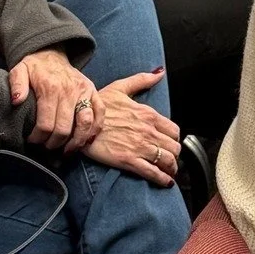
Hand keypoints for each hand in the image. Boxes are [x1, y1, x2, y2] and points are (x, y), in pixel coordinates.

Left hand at [7, 49, 101, 151]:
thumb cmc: (35, 67)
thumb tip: (16, 101)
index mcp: (51, 88)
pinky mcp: (94, 91)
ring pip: (85, 123)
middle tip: (46, 146)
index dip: (38, 138)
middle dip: (54, 143)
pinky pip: (100, 113)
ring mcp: (84, 91)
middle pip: (64, 128)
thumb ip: (16, 84)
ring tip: (66, 150)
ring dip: (76, 142)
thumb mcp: (19, 70)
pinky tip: (85, 140)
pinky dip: (94, 129)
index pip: (46, 124)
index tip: (33, 140)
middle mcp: (70, 90)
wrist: (51, 53)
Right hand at [84, 71, 181, 185]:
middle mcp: (148, 131)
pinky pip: (153, 173)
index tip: (170, 143)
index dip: (174, 139)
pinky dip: (163, 179)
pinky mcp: (129, 161)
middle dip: (174, 155)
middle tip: (170, 159)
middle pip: (174, 147)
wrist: (80, 123)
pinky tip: (165, 182)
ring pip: (168, 161)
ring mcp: (140, 147)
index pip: (174, 130)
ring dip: (171, 168)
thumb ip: (142, 80)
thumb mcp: (120, 87)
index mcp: (147, 114)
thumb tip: (159, 72)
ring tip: (169, 172)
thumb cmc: (98, 106)